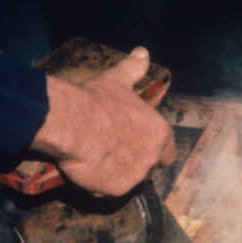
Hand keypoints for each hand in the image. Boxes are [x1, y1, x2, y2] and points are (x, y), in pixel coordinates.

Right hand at [32, 48, 174, 196]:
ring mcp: (134, 176)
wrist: (74, 123)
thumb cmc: (98, 100)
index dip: (156, 151)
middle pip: (146, 167)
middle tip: (111, 150)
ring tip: (96, 158)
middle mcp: (151, 157)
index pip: (168, 152)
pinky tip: (85, 168)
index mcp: (159, 132)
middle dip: (132, 162)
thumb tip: (142, 51)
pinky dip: (96, 183)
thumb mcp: (118, 80)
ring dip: (114, 174)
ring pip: (126, 180)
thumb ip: (134, 68)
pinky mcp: (114, 190)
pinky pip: (105, 191)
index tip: (141, 147)